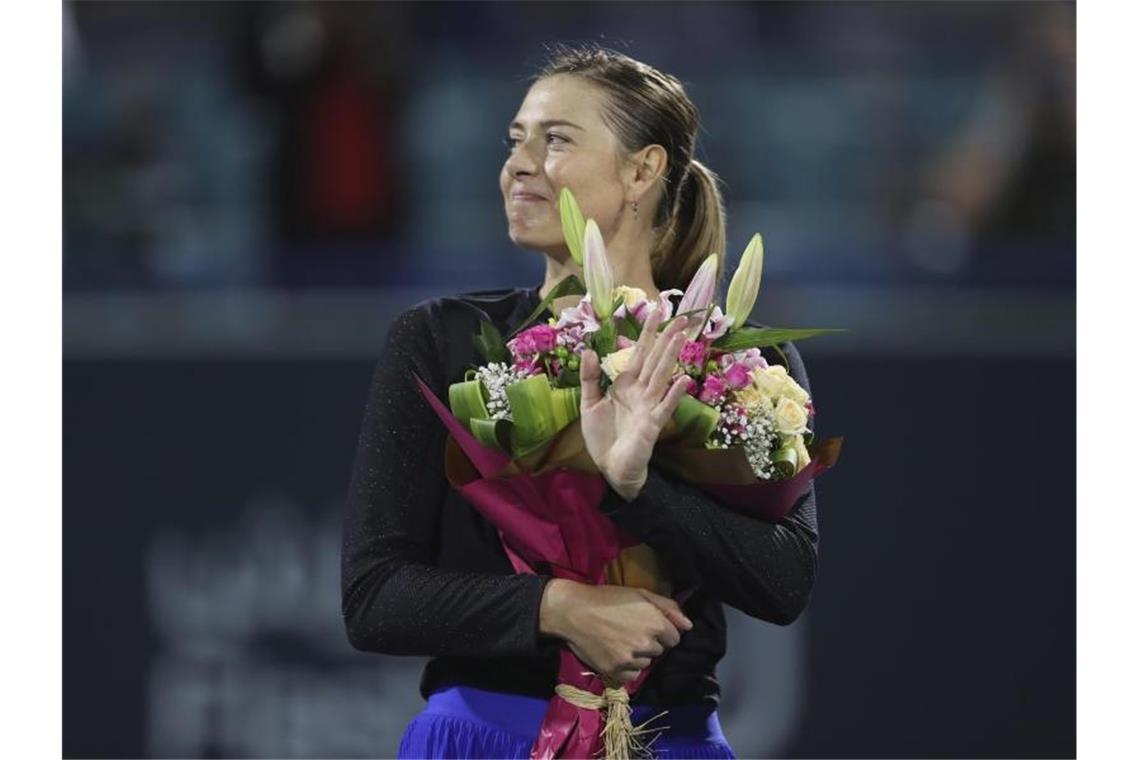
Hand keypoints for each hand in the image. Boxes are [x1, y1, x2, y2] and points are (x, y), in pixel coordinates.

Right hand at [540, 579, 693, 684]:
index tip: (646, 624)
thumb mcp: (640, 593)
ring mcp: (631, 660)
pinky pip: (632, 676)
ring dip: (638, 656)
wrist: (573, 612)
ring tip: (620, 641)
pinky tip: (614, 653)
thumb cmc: (607, 598)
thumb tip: (689, 625)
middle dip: (650, 642)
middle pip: (659, 651)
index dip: (662, 630)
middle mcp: (647, 644)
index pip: (674, 638)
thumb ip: (668, 607)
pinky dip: (626, 667)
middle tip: (629, 630)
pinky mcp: (616, 672)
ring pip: (646, 663)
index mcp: (656, 623)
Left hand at [579, 309, 693, 499]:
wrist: (610, 467)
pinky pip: (664, 407)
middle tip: (682, 318)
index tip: (656, 310)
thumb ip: (590, 378)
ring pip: (661, 376)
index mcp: (626, 384)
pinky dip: (674, 395)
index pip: (639, 352)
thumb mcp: (589, 404)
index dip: (648, 332)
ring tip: (682, 337)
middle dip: (667, 338)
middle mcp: (641, 391)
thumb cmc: (602, 437)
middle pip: (655, 359)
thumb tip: (588, 350)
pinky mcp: (653, 424)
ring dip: (671, 357)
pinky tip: (684, 380)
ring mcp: (649, 406)